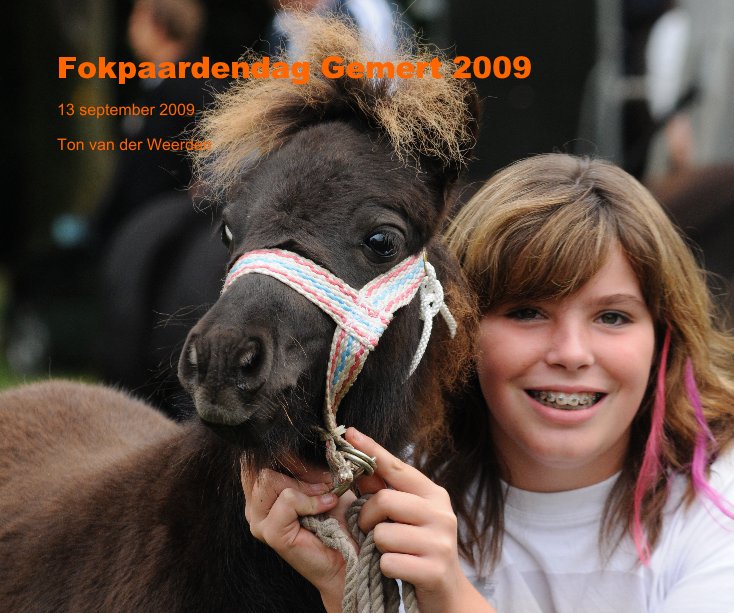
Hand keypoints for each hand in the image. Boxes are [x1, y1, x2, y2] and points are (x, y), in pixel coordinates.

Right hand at [240, 462, 354, 611]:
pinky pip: (287, 499)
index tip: (311, 456)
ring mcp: (259, 521)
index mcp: (260, 491)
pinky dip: (310, 500)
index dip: (282, 451)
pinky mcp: (272, 533)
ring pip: (269, 480)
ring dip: (304, 485)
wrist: (349, 551)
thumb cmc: (336, 516)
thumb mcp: (318, 479)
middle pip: (260, 465)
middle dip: (295, 467)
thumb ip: (304, 463)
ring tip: (325, 495)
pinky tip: (326, 506)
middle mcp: (253, 505)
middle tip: (323, 480)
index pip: (254, 458)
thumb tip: (300, 440)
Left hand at [347, 428, 494, 612]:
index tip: (349, 433)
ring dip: (377, 548)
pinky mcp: (434, 570)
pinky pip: (388, 562)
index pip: (397, 467)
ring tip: (392, 553)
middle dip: (367, 518)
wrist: (447, 595)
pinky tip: (399, 571)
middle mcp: (441, 513)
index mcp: (433, 494)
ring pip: (382, 534)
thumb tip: (360, 467)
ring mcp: (441, 542)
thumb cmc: (420, 549)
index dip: (371, 449)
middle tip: (371, 531)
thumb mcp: (407, 517)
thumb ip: (386, 492)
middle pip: (384, 500)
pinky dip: (384, 569)